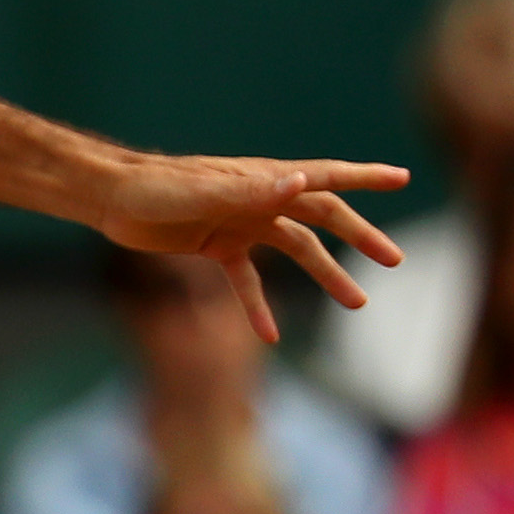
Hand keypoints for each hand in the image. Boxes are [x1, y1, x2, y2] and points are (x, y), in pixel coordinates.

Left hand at [98, 156, 411, 345]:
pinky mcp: (216, 247)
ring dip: (324, 275)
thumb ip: (249, 191)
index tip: (402, 179)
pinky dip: (258, 306)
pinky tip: (270, 336)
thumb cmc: (154, 188)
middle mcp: (259, 199)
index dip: (365, 177)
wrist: (110, 199)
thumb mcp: (202, 191)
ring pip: (294, 251)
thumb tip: (300, 183)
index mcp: (263, 180)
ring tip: (357, 302)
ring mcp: (240, 224)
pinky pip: (245, 281)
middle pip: (321, 219)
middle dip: (359, 238)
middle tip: (394, 261)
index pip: (325, 177)